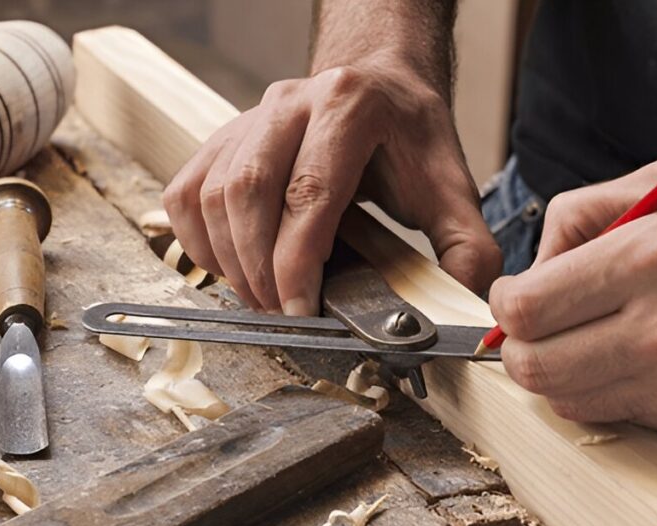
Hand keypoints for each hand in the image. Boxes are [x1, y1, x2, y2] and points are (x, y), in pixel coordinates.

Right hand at [162, 56, 501, 314]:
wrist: (375, 82)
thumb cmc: (406, 134)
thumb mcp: (450, 182)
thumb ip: (466, 245)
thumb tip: (469, 303)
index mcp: (349, 106)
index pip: (307, 193)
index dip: (295, 262)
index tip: (299, 309)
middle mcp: (289, 103)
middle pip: (248, 193)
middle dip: (258, 268)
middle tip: (279, 312)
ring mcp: (249, 118)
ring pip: (211, 194)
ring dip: (227, 259)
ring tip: (259, 297)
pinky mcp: (223, 138)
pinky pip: (187, 191)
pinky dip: (196, 239)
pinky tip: (226, 266)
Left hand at [489, 161, 656, 444]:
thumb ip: (579, 216)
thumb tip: (528, 271)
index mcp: (653, 256)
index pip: (525, 310)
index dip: (506, 304)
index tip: (517, 295)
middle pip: (533, 369)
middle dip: (520, 346)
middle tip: (540, 325)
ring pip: (567, 402)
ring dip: (560, 373)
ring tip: (591, 337)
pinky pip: (618, 418)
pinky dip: (608, 392)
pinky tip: (636, 360)